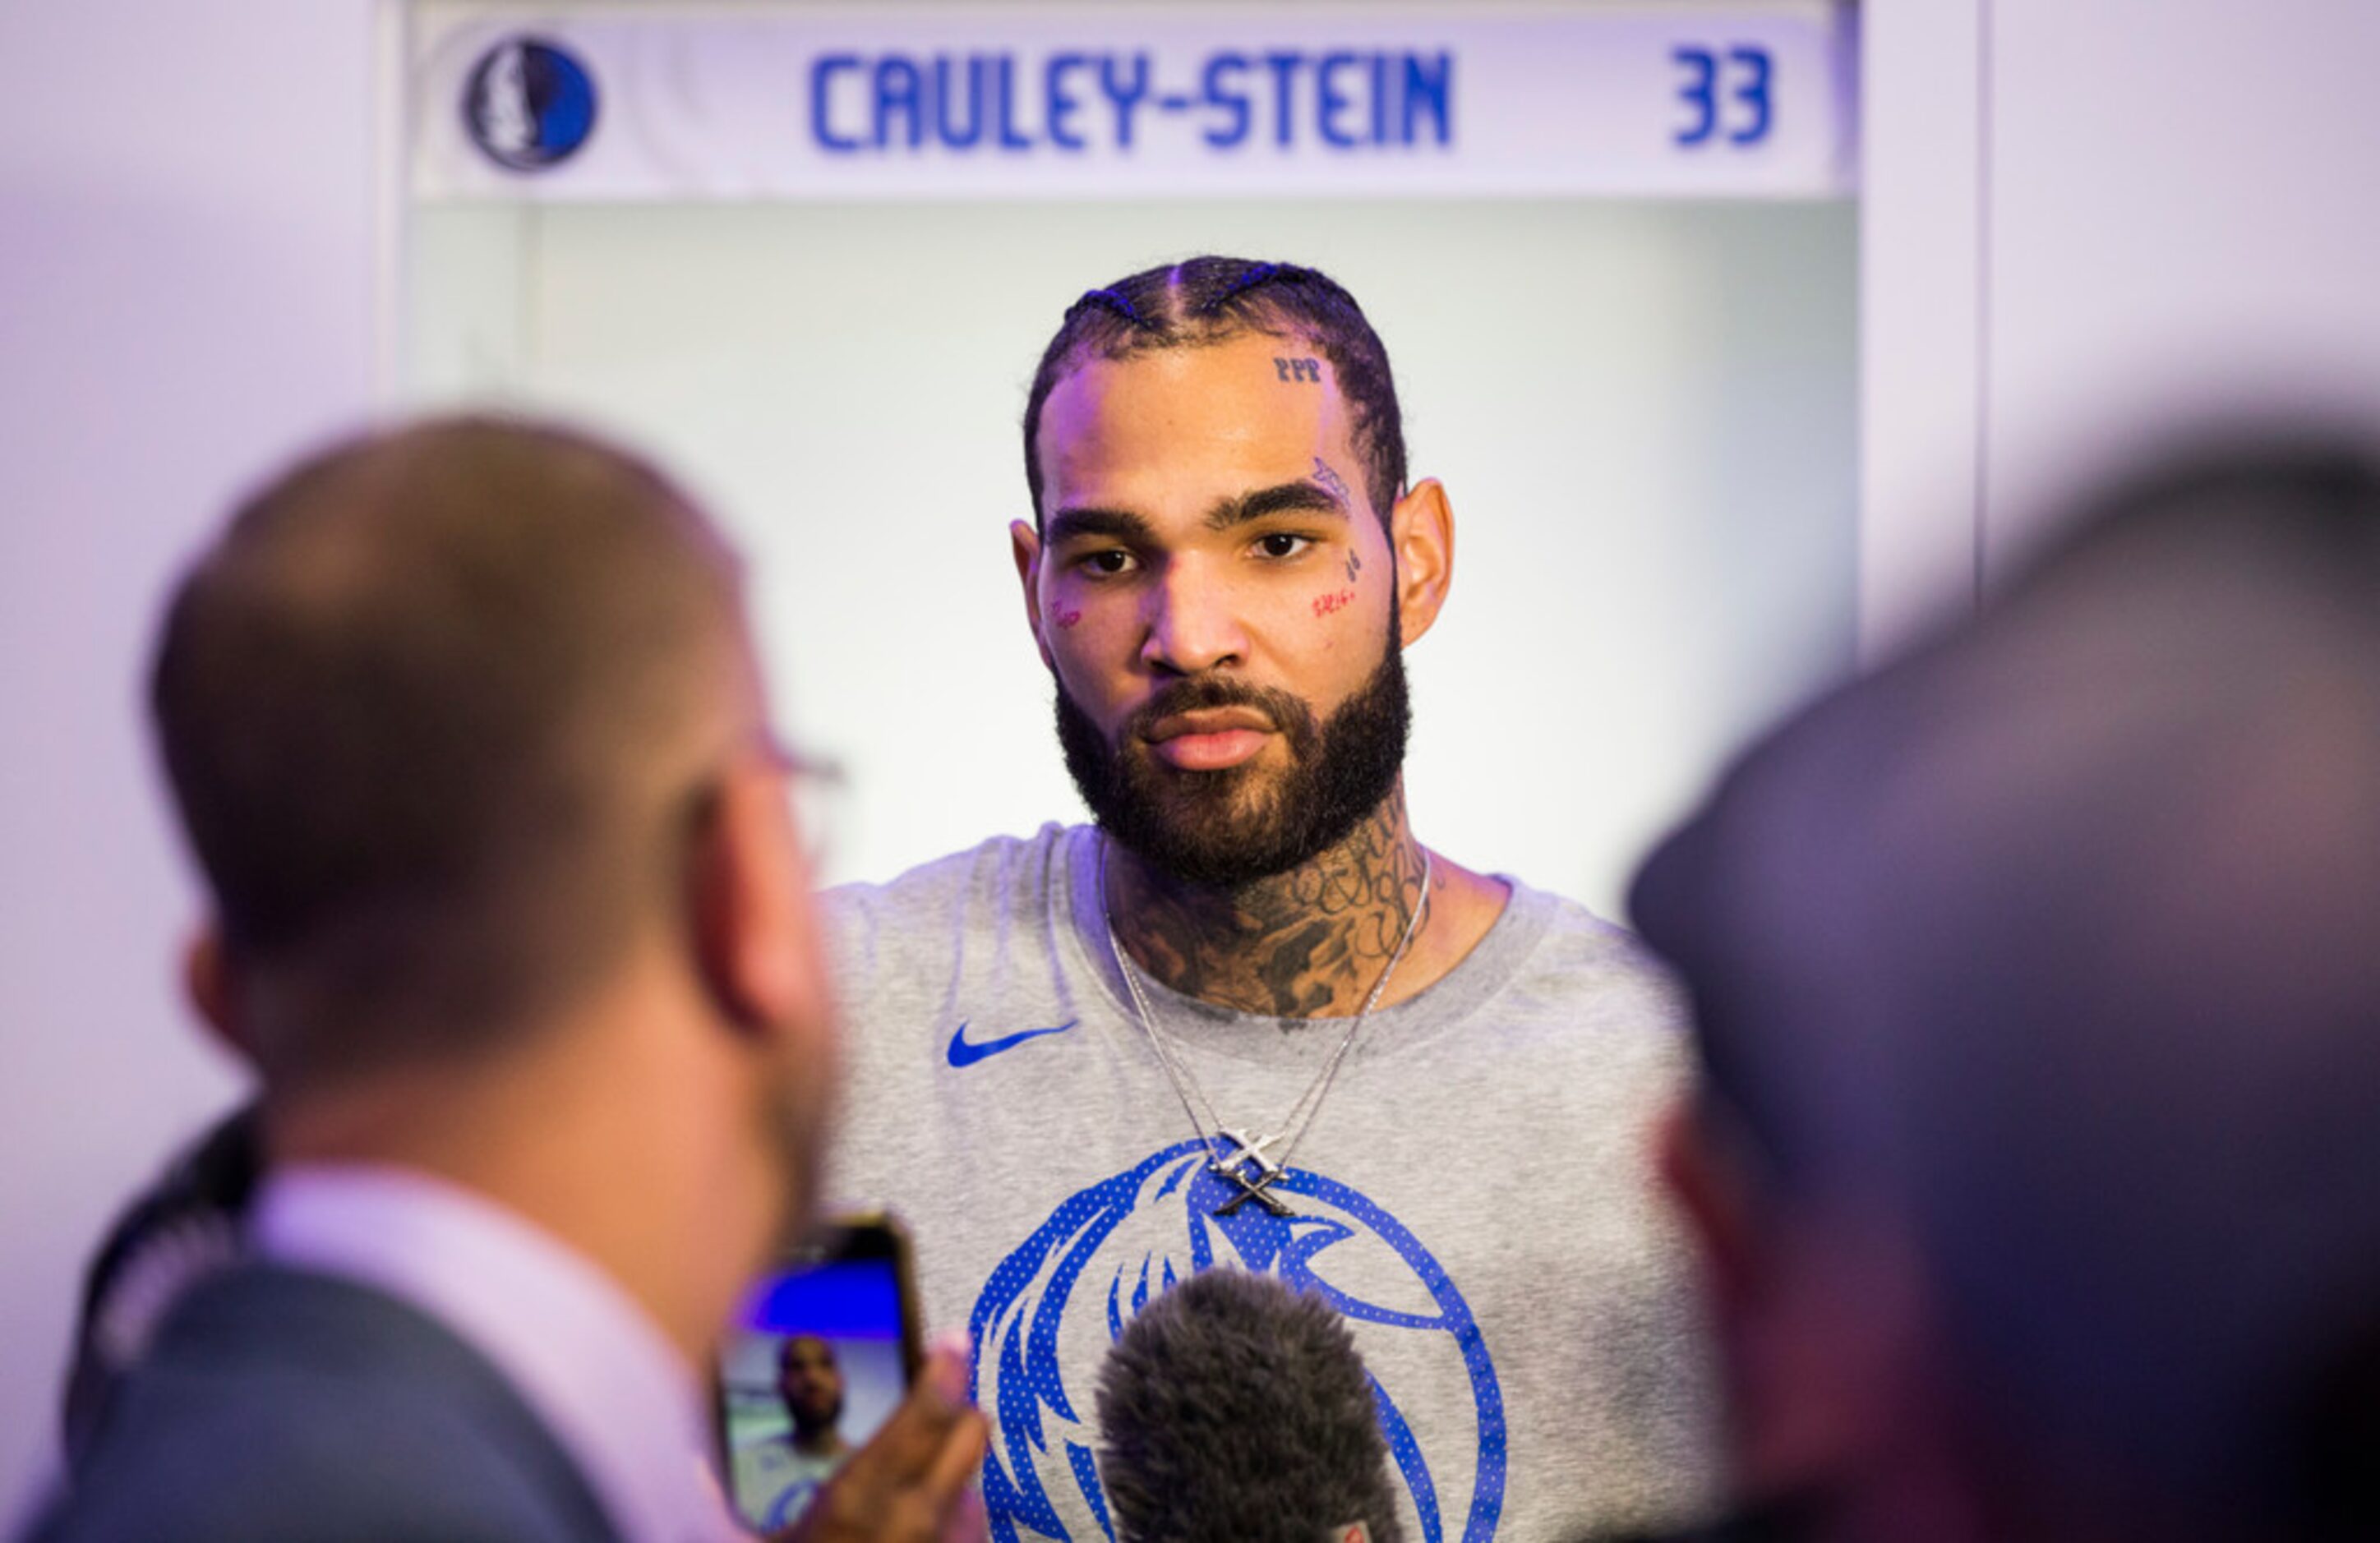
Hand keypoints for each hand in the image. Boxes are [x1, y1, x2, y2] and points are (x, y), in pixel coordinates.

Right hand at [778, 1335, 988, 1542]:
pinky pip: (969, 1523)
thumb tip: (801, 1436)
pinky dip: (949, 1520)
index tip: (954, 1343)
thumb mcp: (795, 1521)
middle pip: (971, 1430)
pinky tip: (920, 1531)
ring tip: (911, 1494)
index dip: (946, 1370)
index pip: (927, 1414)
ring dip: (949, 1479)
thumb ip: (824, 1473)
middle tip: (941, 1406)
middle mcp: (913, 1516)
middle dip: (959, 1411)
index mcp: (860, 1497)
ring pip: (972, 1479)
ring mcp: (947, 1542)